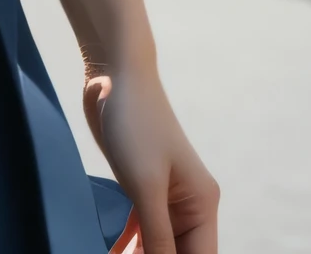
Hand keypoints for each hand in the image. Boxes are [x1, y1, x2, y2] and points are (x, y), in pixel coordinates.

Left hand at [85, 62, 217, 253]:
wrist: (115, 74)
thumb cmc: (136, 125)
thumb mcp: (146, 187)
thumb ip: (158, 237)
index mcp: (201, 205)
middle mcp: (188, 205)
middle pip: (177, 253)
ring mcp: (163, 195)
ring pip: (156, 243)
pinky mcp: (139, 185)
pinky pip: (138, 228)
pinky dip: (126, 244)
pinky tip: (109, 250)